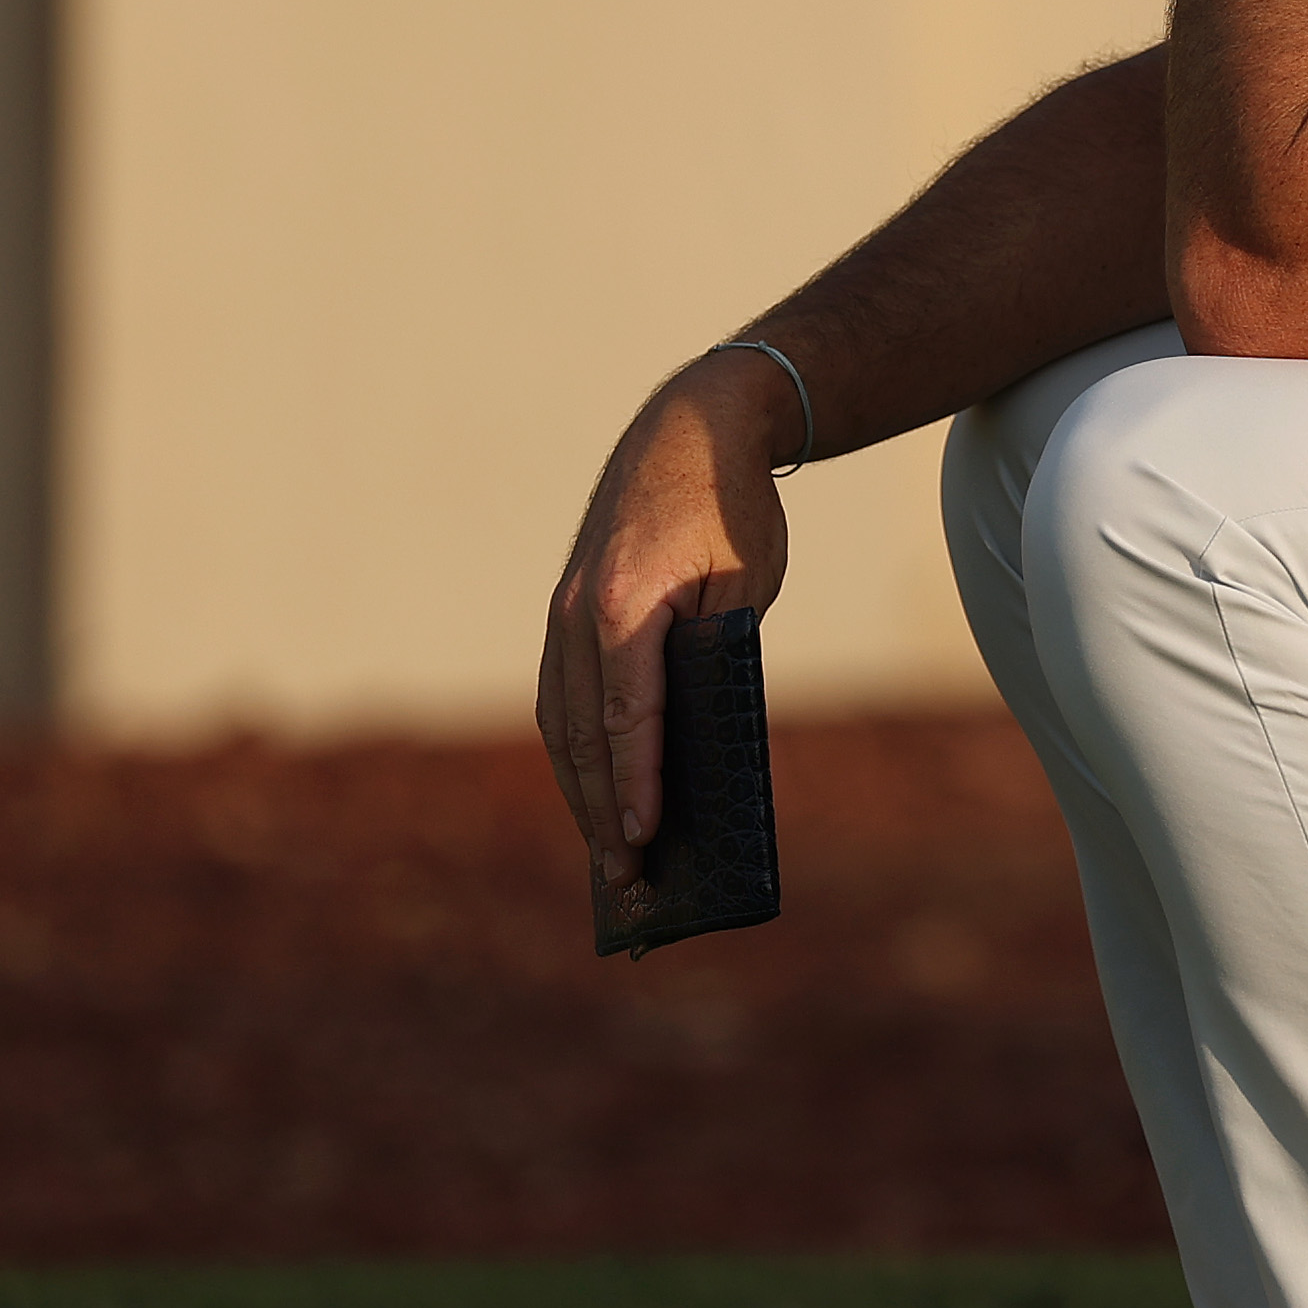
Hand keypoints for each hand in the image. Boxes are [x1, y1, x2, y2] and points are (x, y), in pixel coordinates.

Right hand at [537, 354, 794, 870]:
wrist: (691, 430)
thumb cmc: (733, 511)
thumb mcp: (745, 586)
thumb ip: (717, 658)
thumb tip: (694, 745)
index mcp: (626, 607)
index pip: (628, 717)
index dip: (634, 785)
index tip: (643, 840)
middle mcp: (579, 614)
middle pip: (584, 733)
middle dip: (601, 810)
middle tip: (625, 878)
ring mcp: (563, 611)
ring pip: (562, 720)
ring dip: (580, 788)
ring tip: (607, 851)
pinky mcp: (565, 610)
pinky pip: (562, 694)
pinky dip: (576, 747)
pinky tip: (594, 786)